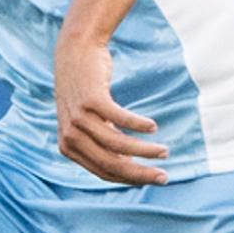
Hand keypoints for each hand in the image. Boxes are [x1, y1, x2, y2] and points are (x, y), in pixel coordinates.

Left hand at [54, 31, 166, 185]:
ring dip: (144, 150)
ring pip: (117, 144)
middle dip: (141, 174)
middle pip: (111, 164)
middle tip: (164, 177)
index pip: (104, 172)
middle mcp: (70, 137)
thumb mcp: (90, 123)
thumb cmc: (87, 92)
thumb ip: (103, 145)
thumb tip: (130, 167)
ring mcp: (79, 118)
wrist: (75, 52)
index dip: (130, 179)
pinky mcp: (91, 100)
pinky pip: (120, 118)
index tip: (153, 180)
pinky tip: (153, 127)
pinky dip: (139, 124)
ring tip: (164, 151)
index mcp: (69, 148)